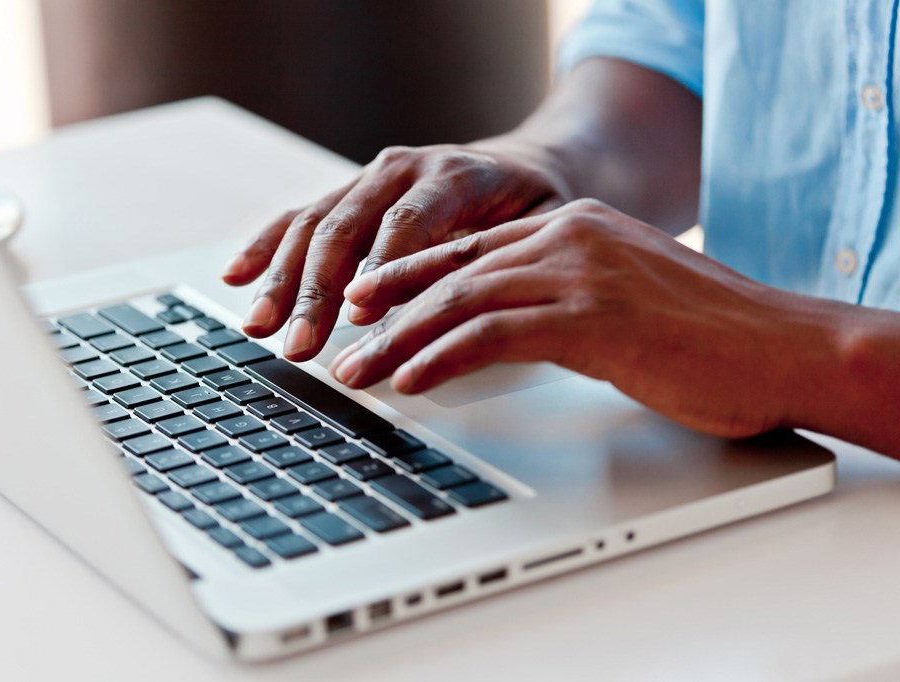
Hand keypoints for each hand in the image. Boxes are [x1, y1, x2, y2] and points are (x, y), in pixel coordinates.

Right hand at [221, 140, 569, 360]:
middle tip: (298, 343)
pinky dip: (267, 246)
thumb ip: (496, 263)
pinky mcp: (351, 194)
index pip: (405, 223)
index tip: (355, 315)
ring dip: (282, 279)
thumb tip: (453, 317)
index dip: (378, 270)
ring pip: (314, 224)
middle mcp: (403, 169)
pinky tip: (238, 274)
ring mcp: (371, 179)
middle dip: (315, 290)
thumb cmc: (536, 206)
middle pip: (346, 227)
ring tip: (259, 324)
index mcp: (453, 175)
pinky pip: (300, 216)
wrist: (527, 167)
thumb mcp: (539, 231)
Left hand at [328, 199, 828, 439]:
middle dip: (388, 311)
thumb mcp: (624, 297)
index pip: (469, 248)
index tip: (365, 298)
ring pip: (459, 300)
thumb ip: (564, 298)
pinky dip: (442, 357)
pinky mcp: (590, 317)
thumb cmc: (709, 333)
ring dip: (399, 340)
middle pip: (451, 272)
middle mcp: (568, 238)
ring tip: (358, 372)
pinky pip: (492, 334)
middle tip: (342, 340)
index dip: (408, 274)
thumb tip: (507, 328)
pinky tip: (411, 379)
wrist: (781, 346)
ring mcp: (579, 273)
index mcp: (574, 227)